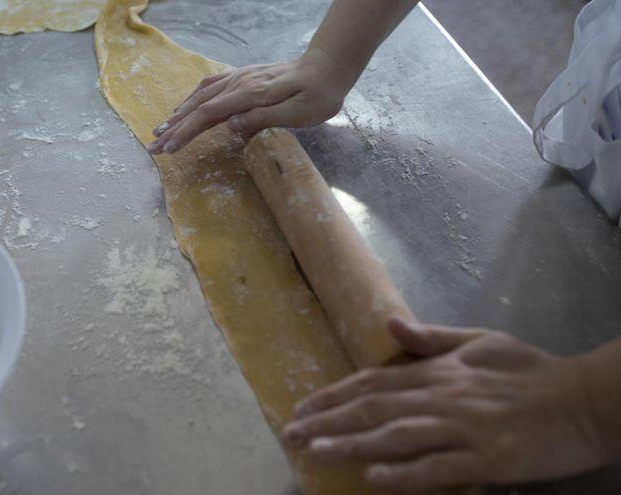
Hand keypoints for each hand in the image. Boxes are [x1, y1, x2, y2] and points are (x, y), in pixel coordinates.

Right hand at [147, 51, 355, 153]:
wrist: (329, 67)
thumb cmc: (318, 95)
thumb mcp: (297, 113)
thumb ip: (263, 119)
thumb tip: (230, 127)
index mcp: (250, 94)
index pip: (209, 115)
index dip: (186, 132)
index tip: (168, 149)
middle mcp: (239, 83)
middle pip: (198, 106)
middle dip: (174, 127)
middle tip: (153, 147)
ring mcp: (240, 78)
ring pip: (201, 95)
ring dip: (180, 113)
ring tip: (162, 128)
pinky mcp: (245, 77)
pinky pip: (211, 86)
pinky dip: (194, 98)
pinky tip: (188, 106)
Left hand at [281, 318, 608, 490]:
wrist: (585, 400)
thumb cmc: (531, 371)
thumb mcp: (481, 342)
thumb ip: (434, 339)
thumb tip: (392, 324)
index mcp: (440, 371)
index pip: (374, 382)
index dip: (335, 394)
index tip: (302, 407)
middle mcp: (444, 397)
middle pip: (375, 409)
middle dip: (328, 421)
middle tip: (291, 435)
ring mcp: (465, 429)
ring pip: (397, 436)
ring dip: (352, 444)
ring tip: (317, 452)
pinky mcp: (489, 460)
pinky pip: (438, 468)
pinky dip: (404, 473)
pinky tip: (374, 477)